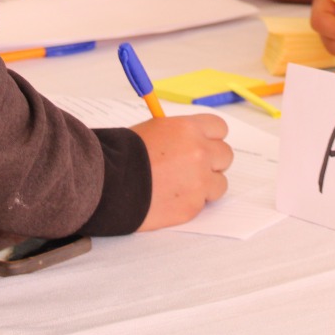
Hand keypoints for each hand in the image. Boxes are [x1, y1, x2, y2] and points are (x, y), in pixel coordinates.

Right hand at [131, 114, 231, 230]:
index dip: (211, 138)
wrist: (109, 184)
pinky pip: (202, 204)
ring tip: (181, 187)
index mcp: (189, 129)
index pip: (220, 129)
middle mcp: (200, 153)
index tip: (203, 145)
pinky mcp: (193, 206)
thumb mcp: (153, 129)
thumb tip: (190, 140)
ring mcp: (199, 181)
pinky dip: (190, 203)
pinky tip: (170, 199)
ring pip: (220, 183)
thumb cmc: (124, 154)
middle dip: (212, 162)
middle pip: (225, 155)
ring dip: (205, 185)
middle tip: (192, 168)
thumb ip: (179, 134)